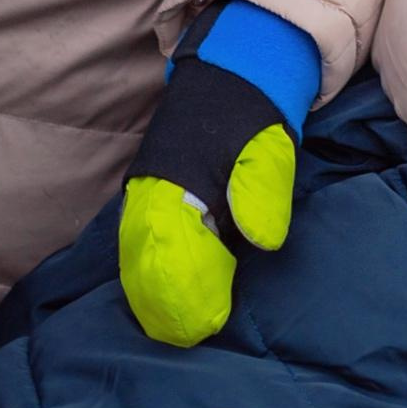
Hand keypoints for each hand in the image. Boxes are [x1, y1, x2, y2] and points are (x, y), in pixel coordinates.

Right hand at [119, 0, 318, 347]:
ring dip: (151, 291)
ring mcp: (149, 189)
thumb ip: (263, 192)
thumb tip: (264, 242)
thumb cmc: (252, 116)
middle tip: (188, 337)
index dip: (185, 285)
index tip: (206, 321)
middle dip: (164, 298)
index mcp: (180, 176)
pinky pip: (140, 240)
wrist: (233, 71)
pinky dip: (145, 272)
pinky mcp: (154, 193)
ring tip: (172, 331)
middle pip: (147, 253)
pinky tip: (158, 301)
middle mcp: (154, 186)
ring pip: (138, 249)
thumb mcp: (268, 147)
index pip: (171, 241)